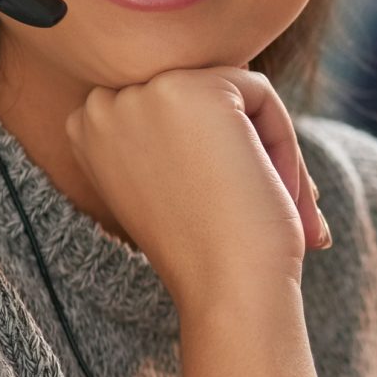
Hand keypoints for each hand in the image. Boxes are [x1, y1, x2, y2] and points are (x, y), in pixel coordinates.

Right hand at [66, 67, 333, 308]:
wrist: (228, 291)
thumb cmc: (209, 254)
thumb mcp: (170, 181)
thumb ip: (176, 133)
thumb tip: (237, 85)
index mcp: (86, 129)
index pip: (168, 105)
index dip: (214, 153)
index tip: (239, 207)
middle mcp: (101, 104)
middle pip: (201, 92)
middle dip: (247, 146)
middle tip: (283, 206)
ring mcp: (144, 91)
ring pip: (233, 92)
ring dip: (270, 147)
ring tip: (290, 206)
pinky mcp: (195, 88)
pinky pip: (260, 92)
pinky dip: (283, 142)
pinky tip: (279, 191)